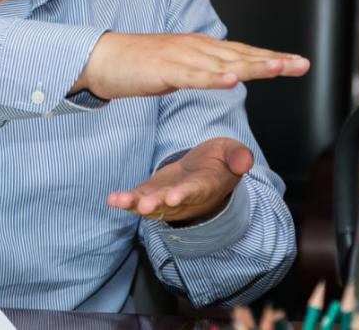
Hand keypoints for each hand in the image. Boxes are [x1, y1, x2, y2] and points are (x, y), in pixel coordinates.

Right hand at [75, 31, 307, 100]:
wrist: (102, 58)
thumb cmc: (139, 65)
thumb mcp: (179, 68)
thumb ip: (202, 70)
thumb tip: (225, 74)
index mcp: (201, 48)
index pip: (243, 53)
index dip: (271, 58)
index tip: (298, 63)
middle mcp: (196, 48)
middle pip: (242, 55)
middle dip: (274, 61)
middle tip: (303, 64)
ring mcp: (181, 57)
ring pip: (223, 63)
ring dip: (253, 66)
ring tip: (279, 69)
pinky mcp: (165, 70)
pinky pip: (193, 76)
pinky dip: (214, 78)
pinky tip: (231, 80)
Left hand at [106, 137, 252, 223]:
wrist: (207, 172)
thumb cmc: (221, 161)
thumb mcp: (232, 152)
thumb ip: (238, 156)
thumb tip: (245, 161)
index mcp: (206, 186)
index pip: (195, 191)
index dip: (185, 194)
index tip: (175, 196)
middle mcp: (185, 198)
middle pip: (169, 204)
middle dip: (156, 204)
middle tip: (144, 206)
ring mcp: (167, 198)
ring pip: (151, 205)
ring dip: (135, 204)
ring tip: (120, 201)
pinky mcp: (153, 193)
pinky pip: (138, 199)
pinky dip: (126, 201)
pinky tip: (112, 198)